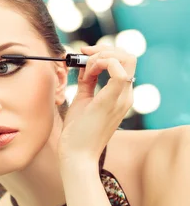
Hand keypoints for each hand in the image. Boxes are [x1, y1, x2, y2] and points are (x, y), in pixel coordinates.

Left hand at [58, 45, 136, 164]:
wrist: (76, 155)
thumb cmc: (77, 132)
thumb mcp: (82, 100)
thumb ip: (87, 83)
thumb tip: (85, 67)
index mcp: (120, 95)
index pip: (123, 62)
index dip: (104, 52)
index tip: (83, 55)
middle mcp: (125, 95)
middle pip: (128, 56)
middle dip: (104, 49)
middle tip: (83, 55)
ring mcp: (121, 98)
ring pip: (126, 59)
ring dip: (102, 56)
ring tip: (85, 68)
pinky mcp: (111, 101)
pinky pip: (118, 71)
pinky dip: (102, 64)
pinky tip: (88, 73)